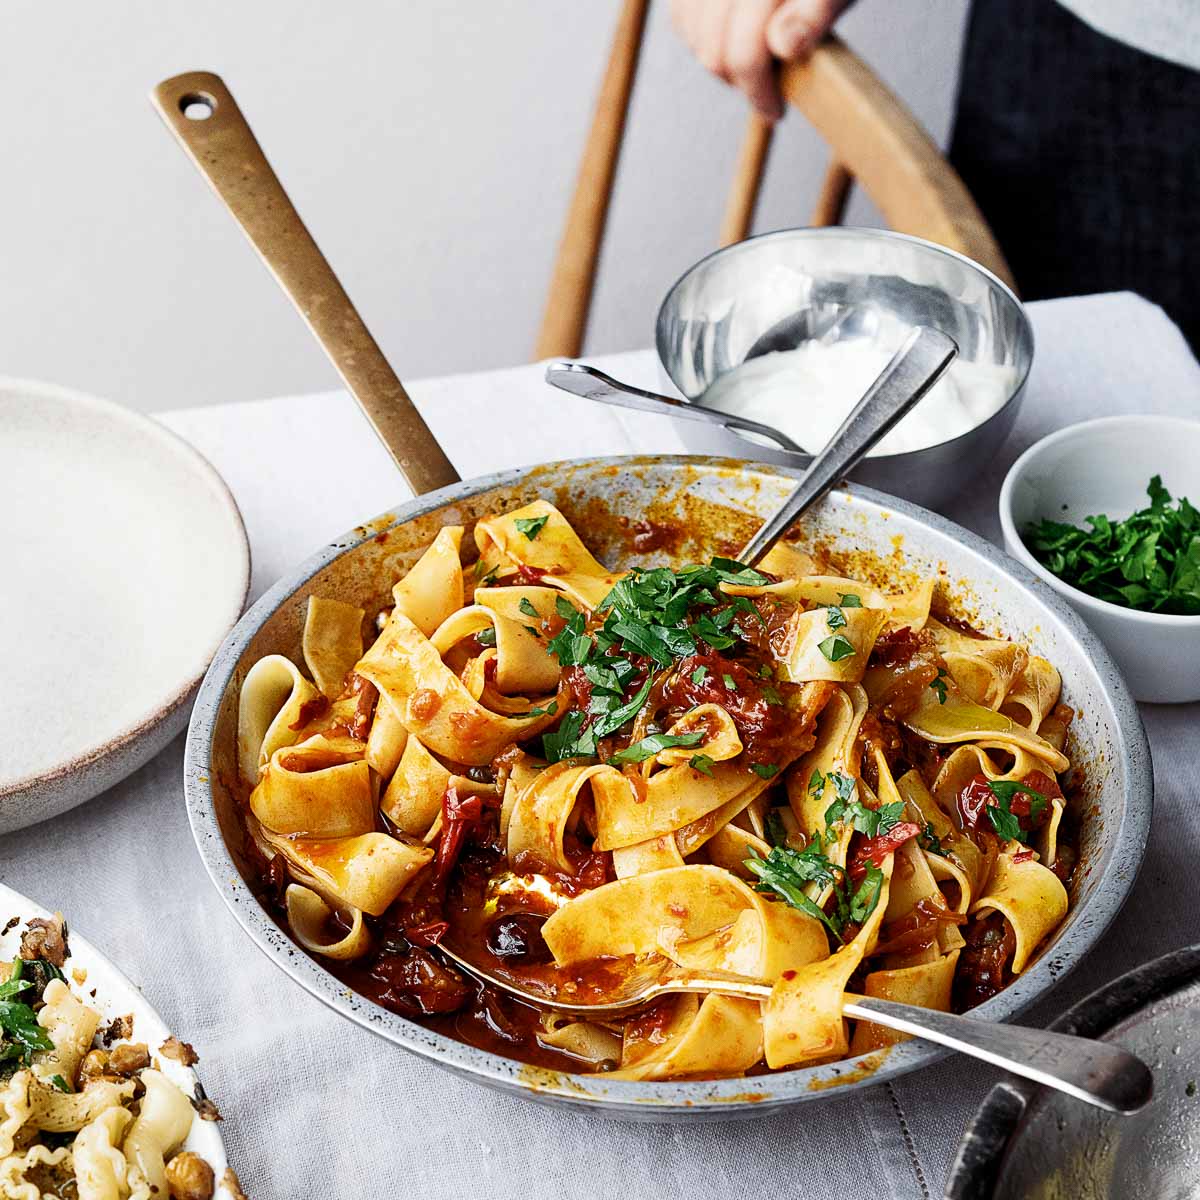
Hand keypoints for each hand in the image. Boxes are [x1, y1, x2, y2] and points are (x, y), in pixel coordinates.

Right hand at [670, 0, 850, 119]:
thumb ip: (814, 12)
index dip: (760, 92)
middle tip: (768, 88)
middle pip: (713, 51)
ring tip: (754, 57)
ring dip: (720, 60)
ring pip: (692, 36)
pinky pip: (681, 16)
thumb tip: (784, 44)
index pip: (745, 52)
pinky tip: (730, 37)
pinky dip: (700, 35)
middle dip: (740, 80)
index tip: (776, 111)